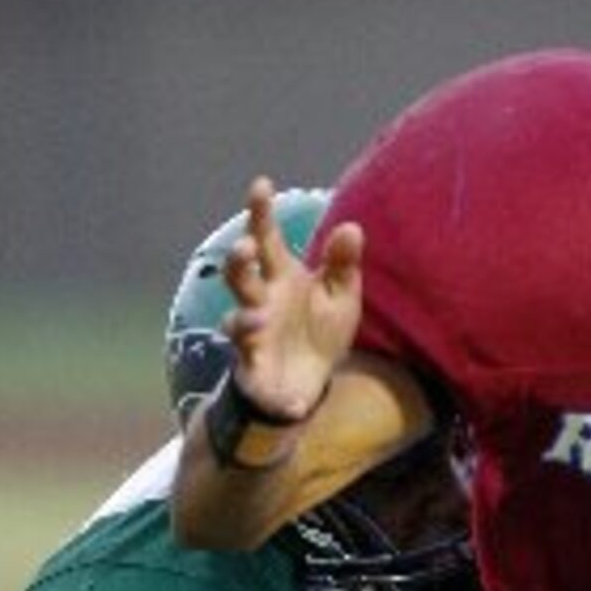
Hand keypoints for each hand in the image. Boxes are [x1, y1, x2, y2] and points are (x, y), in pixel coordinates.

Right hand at [222, 176, 365, 421]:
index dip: (260, 213)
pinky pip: (260, 382)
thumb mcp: (340, 296)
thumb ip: (343, 265)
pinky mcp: (255, 373)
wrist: (310, 382)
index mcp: (280, 277)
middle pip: (240, 276)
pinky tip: (297, 406)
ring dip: (243, 321)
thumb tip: (353, 227)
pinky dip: (281, 397)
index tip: (261, 184)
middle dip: (238, 262)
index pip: (266, 239)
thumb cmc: (319, 330)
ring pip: (237, 324)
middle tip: (243, 247)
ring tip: (256, 319)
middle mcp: (260, 302)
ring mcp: (253, 338)